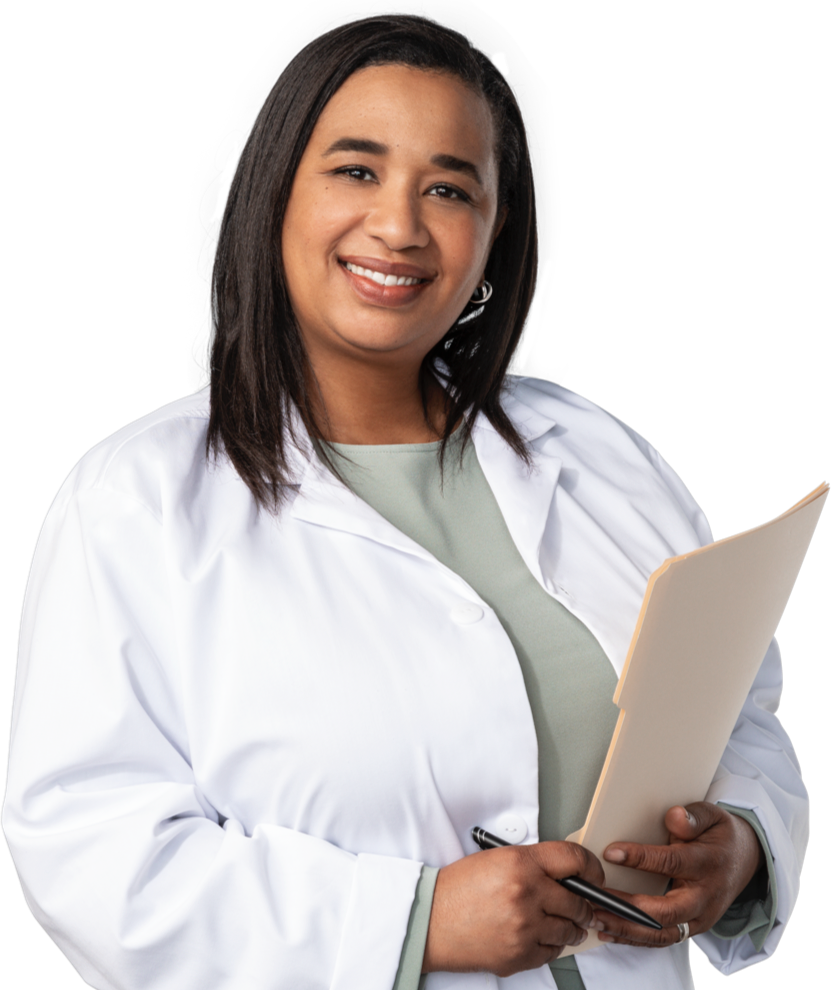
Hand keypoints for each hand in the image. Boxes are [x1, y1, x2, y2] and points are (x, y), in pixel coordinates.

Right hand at [422, 841, 605, 976]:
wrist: (431, 920)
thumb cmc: (459, 888)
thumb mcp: (496, 859)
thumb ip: (534, 864)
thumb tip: (567, 874)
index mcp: (520, 863)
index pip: (573, 859)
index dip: (591, 866)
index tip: (595, 874)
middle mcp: (526, 894)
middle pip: (578, 900)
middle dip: (584, 904)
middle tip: (583, 905)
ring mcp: (525, 928)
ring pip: (570, 930)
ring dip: (572, 927)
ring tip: (566, 923)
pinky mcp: (520, 955)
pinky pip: (553, 953)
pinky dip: (552, 946)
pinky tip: (542, 937)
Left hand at [593, 802, 763, 947]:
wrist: (746, 860)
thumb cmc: (721, 836)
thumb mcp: (713, 816)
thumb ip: (693, 817)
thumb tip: (674, 816)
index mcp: (707, 864)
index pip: (671, 863)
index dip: (640, 858)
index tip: (610, 853)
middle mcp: (704, 897)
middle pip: (665, 911)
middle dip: (628, 908)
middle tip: (595, 899)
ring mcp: (700, 918)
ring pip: (662, 933)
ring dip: (627, 930)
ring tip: (595, 918)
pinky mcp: (692, 928)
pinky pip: (662, 939)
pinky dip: (634, 939)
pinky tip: (609, 931)